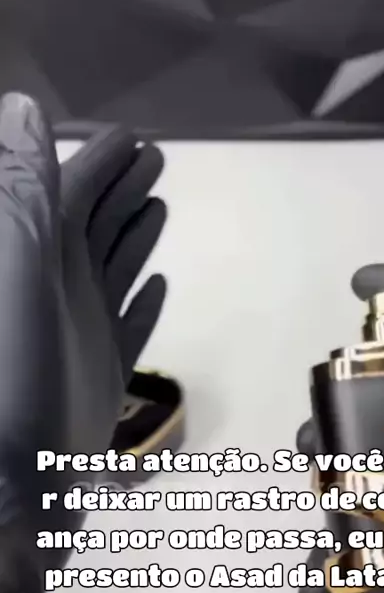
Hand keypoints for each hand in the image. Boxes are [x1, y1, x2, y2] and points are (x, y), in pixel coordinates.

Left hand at [0, 92, 165, 592]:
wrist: (11, 482)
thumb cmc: (9, 373)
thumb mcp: (14, 271)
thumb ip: (18, 195)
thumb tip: (24, 110)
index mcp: (36, 256)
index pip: (71, 192)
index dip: (100, 161)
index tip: (134, 136)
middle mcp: (58, 286)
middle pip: (95, 223)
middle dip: (122, 188)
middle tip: (157, 157)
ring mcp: (81, 329)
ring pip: (114, 268)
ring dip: (135, 234)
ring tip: (158, 207)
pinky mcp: (101, 370)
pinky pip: (128, 325)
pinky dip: (142, 302)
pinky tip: (159, 286)